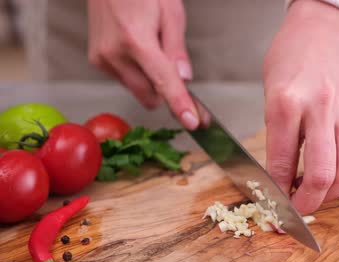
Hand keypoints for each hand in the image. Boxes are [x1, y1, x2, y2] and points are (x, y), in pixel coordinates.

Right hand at [87, 0, 198, 128]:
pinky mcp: (97, 60)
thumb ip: (176, 49)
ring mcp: (102, 58)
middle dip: (167, 92)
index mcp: (136, 40)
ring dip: (150, 80)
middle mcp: (115, 53)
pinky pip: (125, 79)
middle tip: (181, 78)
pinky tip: (137, 49)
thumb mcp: (171, 12)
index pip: (163, 82)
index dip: (179, 104)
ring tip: (151, 48)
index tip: (192, 122)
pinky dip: (137, 72)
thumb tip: (184, 78)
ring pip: (138, 90)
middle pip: (150, 95)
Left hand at [263, 0, 338, 213]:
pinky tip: (332, 179)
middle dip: (307, 204)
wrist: (322, 33)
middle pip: (322, 174)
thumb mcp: (269, 96)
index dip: (277, 195)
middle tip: (296, 213)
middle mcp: (320, 108)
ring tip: (315, 197)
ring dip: (331, 195)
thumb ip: (277, 139)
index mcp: (287, 103)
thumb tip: (279, 182)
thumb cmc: (290, 62)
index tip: (274, 210)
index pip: (282, 163)